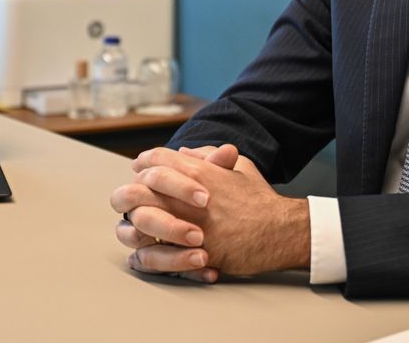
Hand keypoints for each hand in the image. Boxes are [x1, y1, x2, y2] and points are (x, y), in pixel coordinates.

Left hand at [122, 145, 310, 276]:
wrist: (279, 232)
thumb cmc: (260, 199)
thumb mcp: (239, 165)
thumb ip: (210, 155)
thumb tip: (183, 152)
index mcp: (198, 172)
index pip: (154, 159)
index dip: (144, 163)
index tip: (141, 170)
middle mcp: (186, 197)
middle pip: (135, 190)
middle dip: (130, 194)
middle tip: (133, 200)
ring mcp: (186, 226)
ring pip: (137, 223)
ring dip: (133, 225)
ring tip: (138, 228)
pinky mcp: (189, 253)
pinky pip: (152, 256)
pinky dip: (144, 255)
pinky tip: (145, 253)